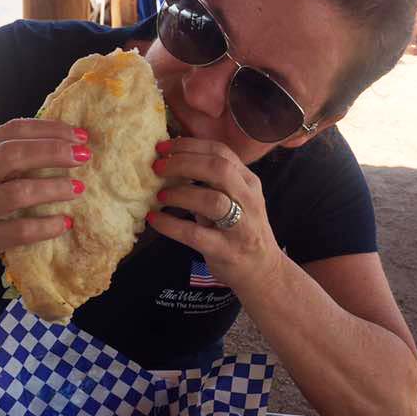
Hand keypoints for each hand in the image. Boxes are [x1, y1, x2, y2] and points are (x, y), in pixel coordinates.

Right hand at [0, 118, 90, 280]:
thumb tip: (52, 142)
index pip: (11, 131)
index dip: (49, 129)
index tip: (79, 133)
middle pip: (14, 155)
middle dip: (54, 152)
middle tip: (84, 155)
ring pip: (17, 192)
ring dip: (53, 188)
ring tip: (78, 188)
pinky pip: (17, 231)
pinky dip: (45, 226)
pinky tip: (64, 223)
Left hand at [148, 138, 282, 292]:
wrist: (262, 270)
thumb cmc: (241, 229)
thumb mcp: (235, 198)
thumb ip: (212, 180)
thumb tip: (172, 160)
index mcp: (248, 181)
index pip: (221, 152)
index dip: (190, 145)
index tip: (163, 146)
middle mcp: (248, 199)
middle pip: (218, 169)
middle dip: (183, 163)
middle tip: (157, 168)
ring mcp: (240, 226)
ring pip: (211, 200)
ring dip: (180, 194)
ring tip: (159, 196)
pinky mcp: (225, 250)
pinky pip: (195, 234)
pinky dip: (170, 225)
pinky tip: (154, 220)